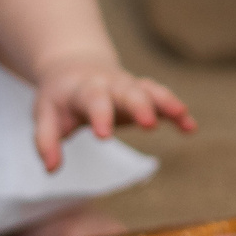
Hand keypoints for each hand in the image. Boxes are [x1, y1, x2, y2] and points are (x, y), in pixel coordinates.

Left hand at [32, 57, 195, 170]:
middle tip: (149, 124)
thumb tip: (52, 169)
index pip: (92, 100)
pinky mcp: (142, 92)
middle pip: (128, 91)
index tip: (104, 136)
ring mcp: (129, 86)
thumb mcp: (45, 115)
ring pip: (150, 90)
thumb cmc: (60, 98)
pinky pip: (162, 98)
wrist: (74, 66)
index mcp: (83, 89)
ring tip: (183, 116)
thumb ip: (46, 141)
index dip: (100, 115)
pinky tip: (190, 127)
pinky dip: (176, 110)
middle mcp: (110, 84)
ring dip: (166, 102)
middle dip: (140, 105)